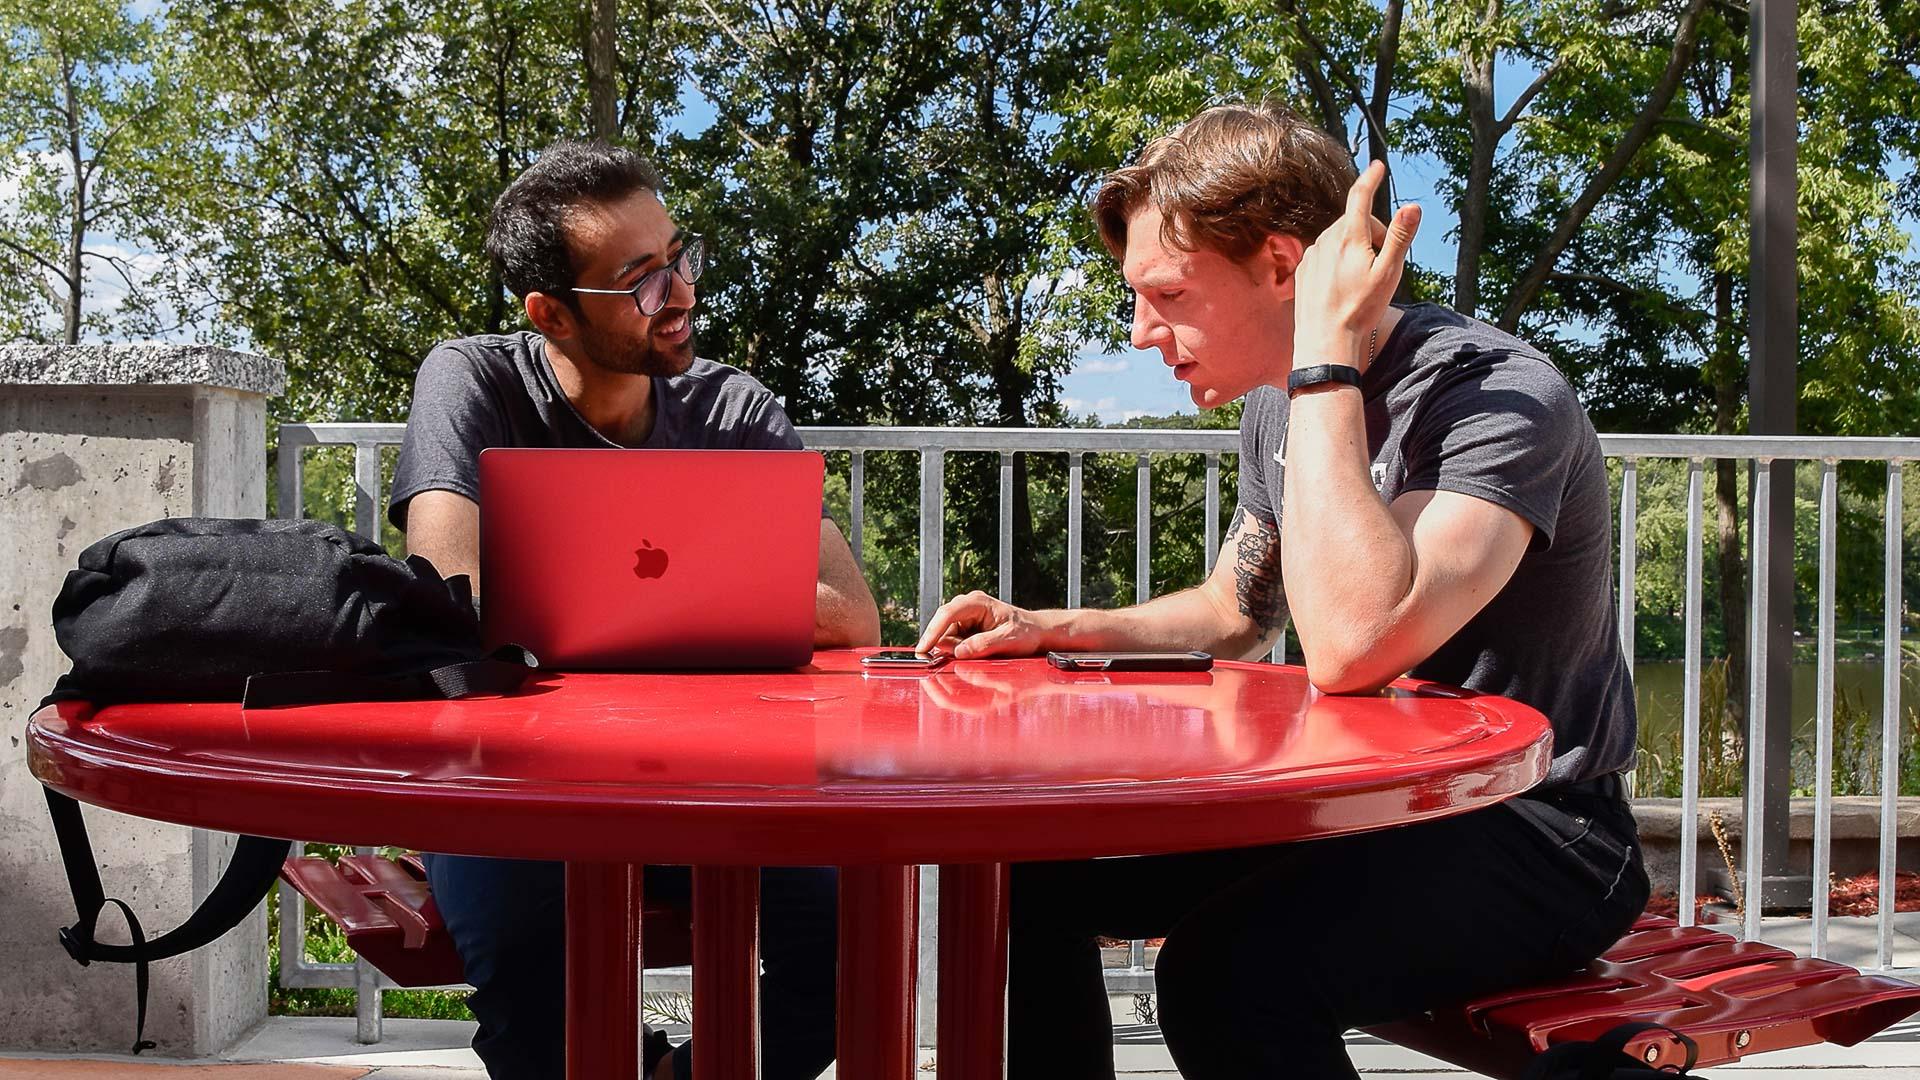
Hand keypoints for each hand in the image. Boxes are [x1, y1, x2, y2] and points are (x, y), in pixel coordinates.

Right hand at [914, 590, 1056, 658]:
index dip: (932, 632)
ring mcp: (964, 617)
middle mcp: (967, 606)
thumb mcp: (1008, 640)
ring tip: (980, 653)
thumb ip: (984, 644)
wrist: (1035, 632)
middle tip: (962, 658)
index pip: (948, 614)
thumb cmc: (1026, 632)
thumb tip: (959, 651)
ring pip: (945, 637)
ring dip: (954, 650)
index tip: (923, 649)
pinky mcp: (964, 628)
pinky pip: (951, 642)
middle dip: (945, 646)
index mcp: (978, 603)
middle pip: (942, 627)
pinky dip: (957, 651)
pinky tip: (974, 653)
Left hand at [1291, 160, 1420, 371]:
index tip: (1378, 165)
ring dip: (1355, 248)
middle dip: (1373, 234)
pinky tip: (1342, 286)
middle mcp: (1326, 240)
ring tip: (1361, 281)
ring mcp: (1312, 254)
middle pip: (1355, 222)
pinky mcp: (1304, 268)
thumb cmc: (1360, 309)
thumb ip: (1401, 237)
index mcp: (1349, 237)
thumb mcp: (1388, 273)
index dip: (1370, 179)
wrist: (1325, 341)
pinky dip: (1338, 260)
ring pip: (1340, 238)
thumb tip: (1413, 205)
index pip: (1360, 197)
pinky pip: (1325, 253)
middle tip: (1382, 265)